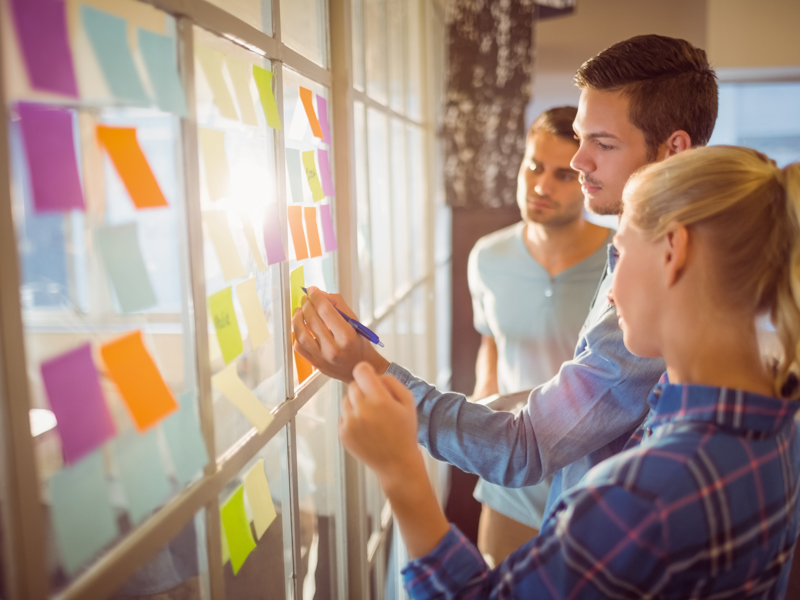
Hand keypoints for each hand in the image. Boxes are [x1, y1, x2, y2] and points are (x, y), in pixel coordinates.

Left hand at [292, 287, 389, 381]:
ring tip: (299, 311)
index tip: (312, 290)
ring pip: (301, 335)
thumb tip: (321, 295)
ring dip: (297, 319)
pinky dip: (296, 334)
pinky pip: (299, 347)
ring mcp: (322, 358)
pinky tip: (301, 327)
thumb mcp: (355, 322)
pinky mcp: (315, 364)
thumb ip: (338, 305)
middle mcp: (333, 349)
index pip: (326, 311)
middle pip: (312, 321)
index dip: (317, 297)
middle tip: (306, 299)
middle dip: (307, 305)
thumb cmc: (358, 344)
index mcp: (347, 337)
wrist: (359, 368)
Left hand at [341, 362, 449, 558]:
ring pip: (346, 400)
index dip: (366, 371)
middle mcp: (361, 410)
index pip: (360, 370)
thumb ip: (391, 382)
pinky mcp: (343, 434)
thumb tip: (374, 375)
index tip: (370, 377)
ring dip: (356, 404)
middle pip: (353, 385)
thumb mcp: (408, 402)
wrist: (397, 464)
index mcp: (379, 400)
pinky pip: (343, 416)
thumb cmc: (405, 431)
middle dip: (363, 389)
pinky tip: (367, 429)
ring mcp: (350, 423)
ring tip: (372, 418)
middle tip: (376, 402)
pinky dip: (352, 419)